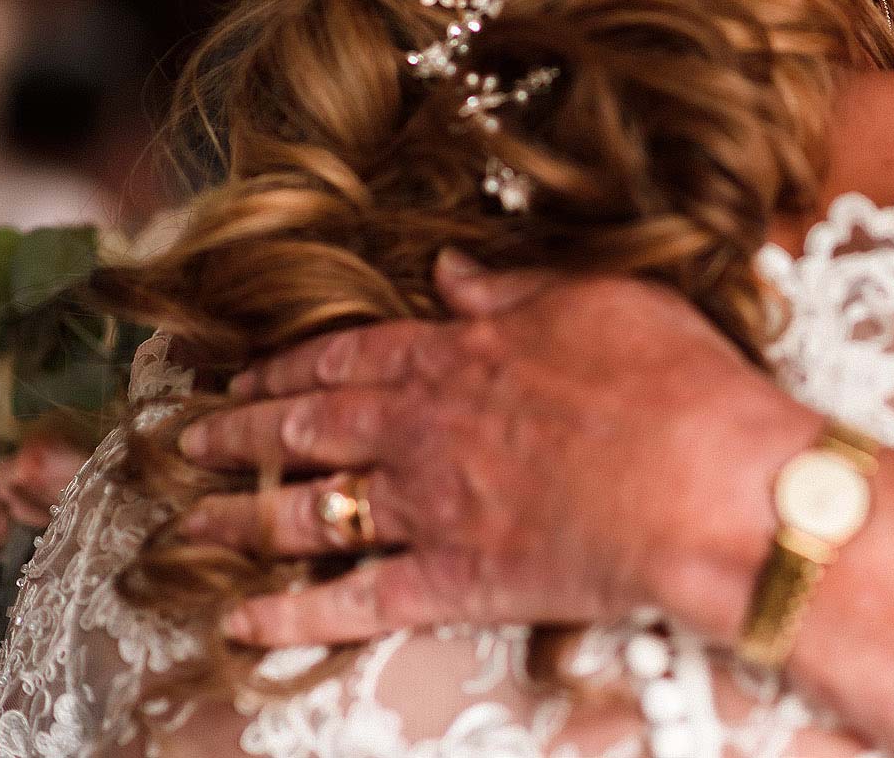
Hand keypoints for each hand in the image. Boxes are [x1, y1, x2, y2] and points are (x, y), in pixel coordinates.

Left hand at [176, 253, 816, 646]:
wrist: (705, 482)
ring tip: (188, 523)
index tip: (247, 370)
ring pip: (308, 512)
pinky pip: (352, 603)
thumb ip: (514, 288)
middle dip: (240, 433)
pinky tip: (242, 622)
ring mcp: (430, 509)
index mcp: (456, 355)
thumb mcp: (597, 298)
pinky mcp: (454, 583)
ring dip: (240, 517)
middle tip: (187, 442)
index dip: (289, 362)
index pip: (348, 353)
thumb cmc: (671, 380)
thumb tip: (453, 272)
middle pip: (307, 428)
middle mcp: (422, 430)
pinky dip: (291, 615)